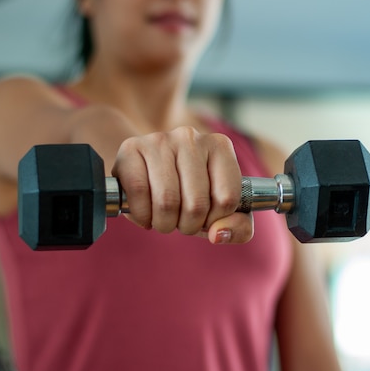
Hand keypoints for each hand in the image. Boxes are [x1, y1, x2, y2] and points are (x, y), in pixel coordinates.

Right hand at [112, 126, 253, 243]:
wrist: (147, 170)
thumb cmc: (188, 193)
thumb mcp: (219, 211)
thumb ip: (238, 227)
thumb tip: (218, 233)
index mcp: (220, 146)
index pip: (228, 198)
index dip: (215, 219)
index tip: (207, 218)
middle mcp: (191, 137)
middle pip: (196, 204)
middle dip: (188, 225)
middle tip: (181, 221)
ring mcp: (160, 140)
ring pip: (167, 201)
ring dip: (164, 224)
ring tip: (163, 218)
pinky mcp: (131, 148)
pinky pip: (139, 193)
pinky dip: (142, 215)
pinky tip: (145, 213)